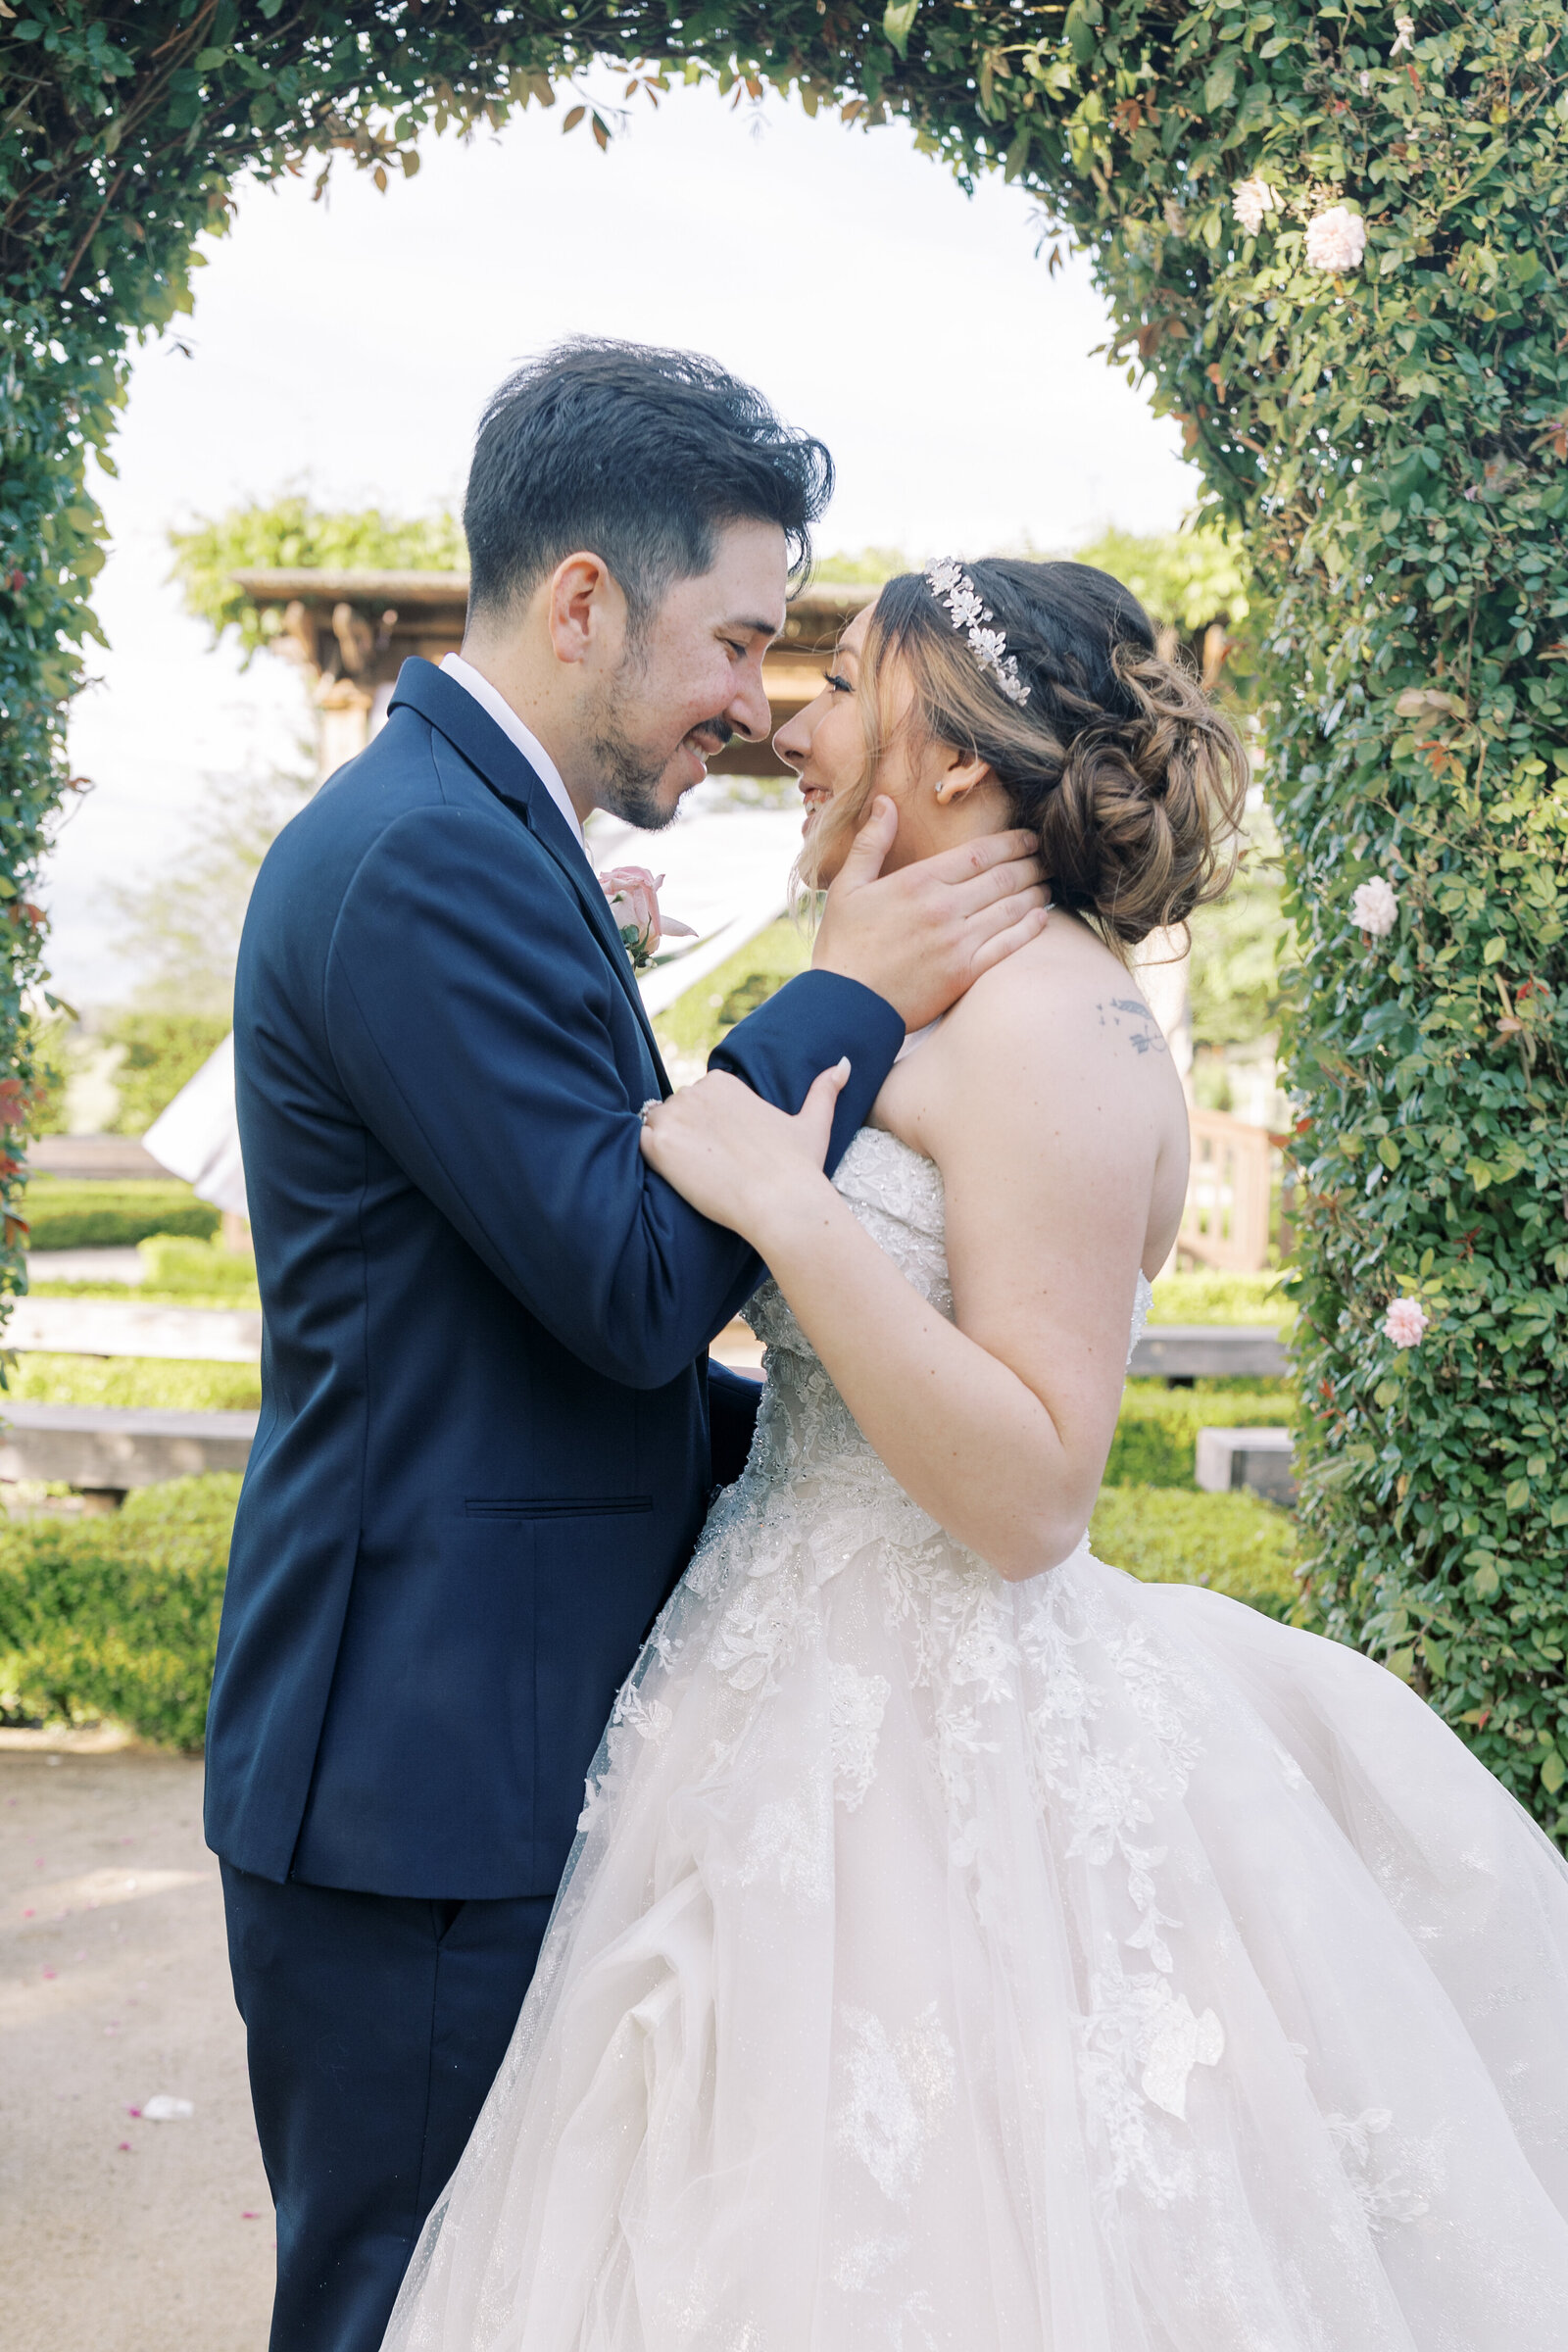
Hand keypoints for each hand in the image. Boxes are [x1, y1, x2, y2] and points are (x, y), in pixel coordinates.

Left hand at [639, 1062, 851, 1242]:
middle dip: (689, 1136)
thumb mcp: (814, 1122)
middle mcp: (695, 1091)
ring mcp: (675, 1117)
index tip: (727, 1152)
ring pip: (657, 1126)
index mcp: (723, 1082)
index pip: (698, 1100)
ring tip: (697, 1172)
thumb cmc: (798, 1166)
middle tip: (714, 1167)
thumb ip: (825, 1090)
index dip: (709, 1129)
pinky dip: (654, 1159)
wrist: (781, 1202)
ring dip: (669, 1146)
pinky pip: (642, 1144)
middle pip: (677, 1112)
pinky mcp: (660, 1145)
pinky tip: (679, 1176)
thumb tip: (845, 1063)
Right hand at [810, 798, 1049, 1029]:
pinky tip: (1041, 918)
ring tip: (1048, 884)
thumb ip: (871, 842)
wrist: (844, 1005)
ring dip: (1036, 893)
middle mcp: (944, 908)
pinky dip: (1030, 929)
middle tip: (1049, 858)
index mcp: (919, 881)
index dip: (1012, 842)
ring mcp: (958, 942)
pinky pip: (1008, 945)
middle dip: (1032, 863)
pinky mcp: (965, 973)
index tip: (1030, 837)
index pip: (980, 853)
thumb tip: (885, 801)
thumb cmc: (843, 945)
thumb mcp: (846, 886)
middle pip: (1003, 877)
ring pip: (1012, 908)